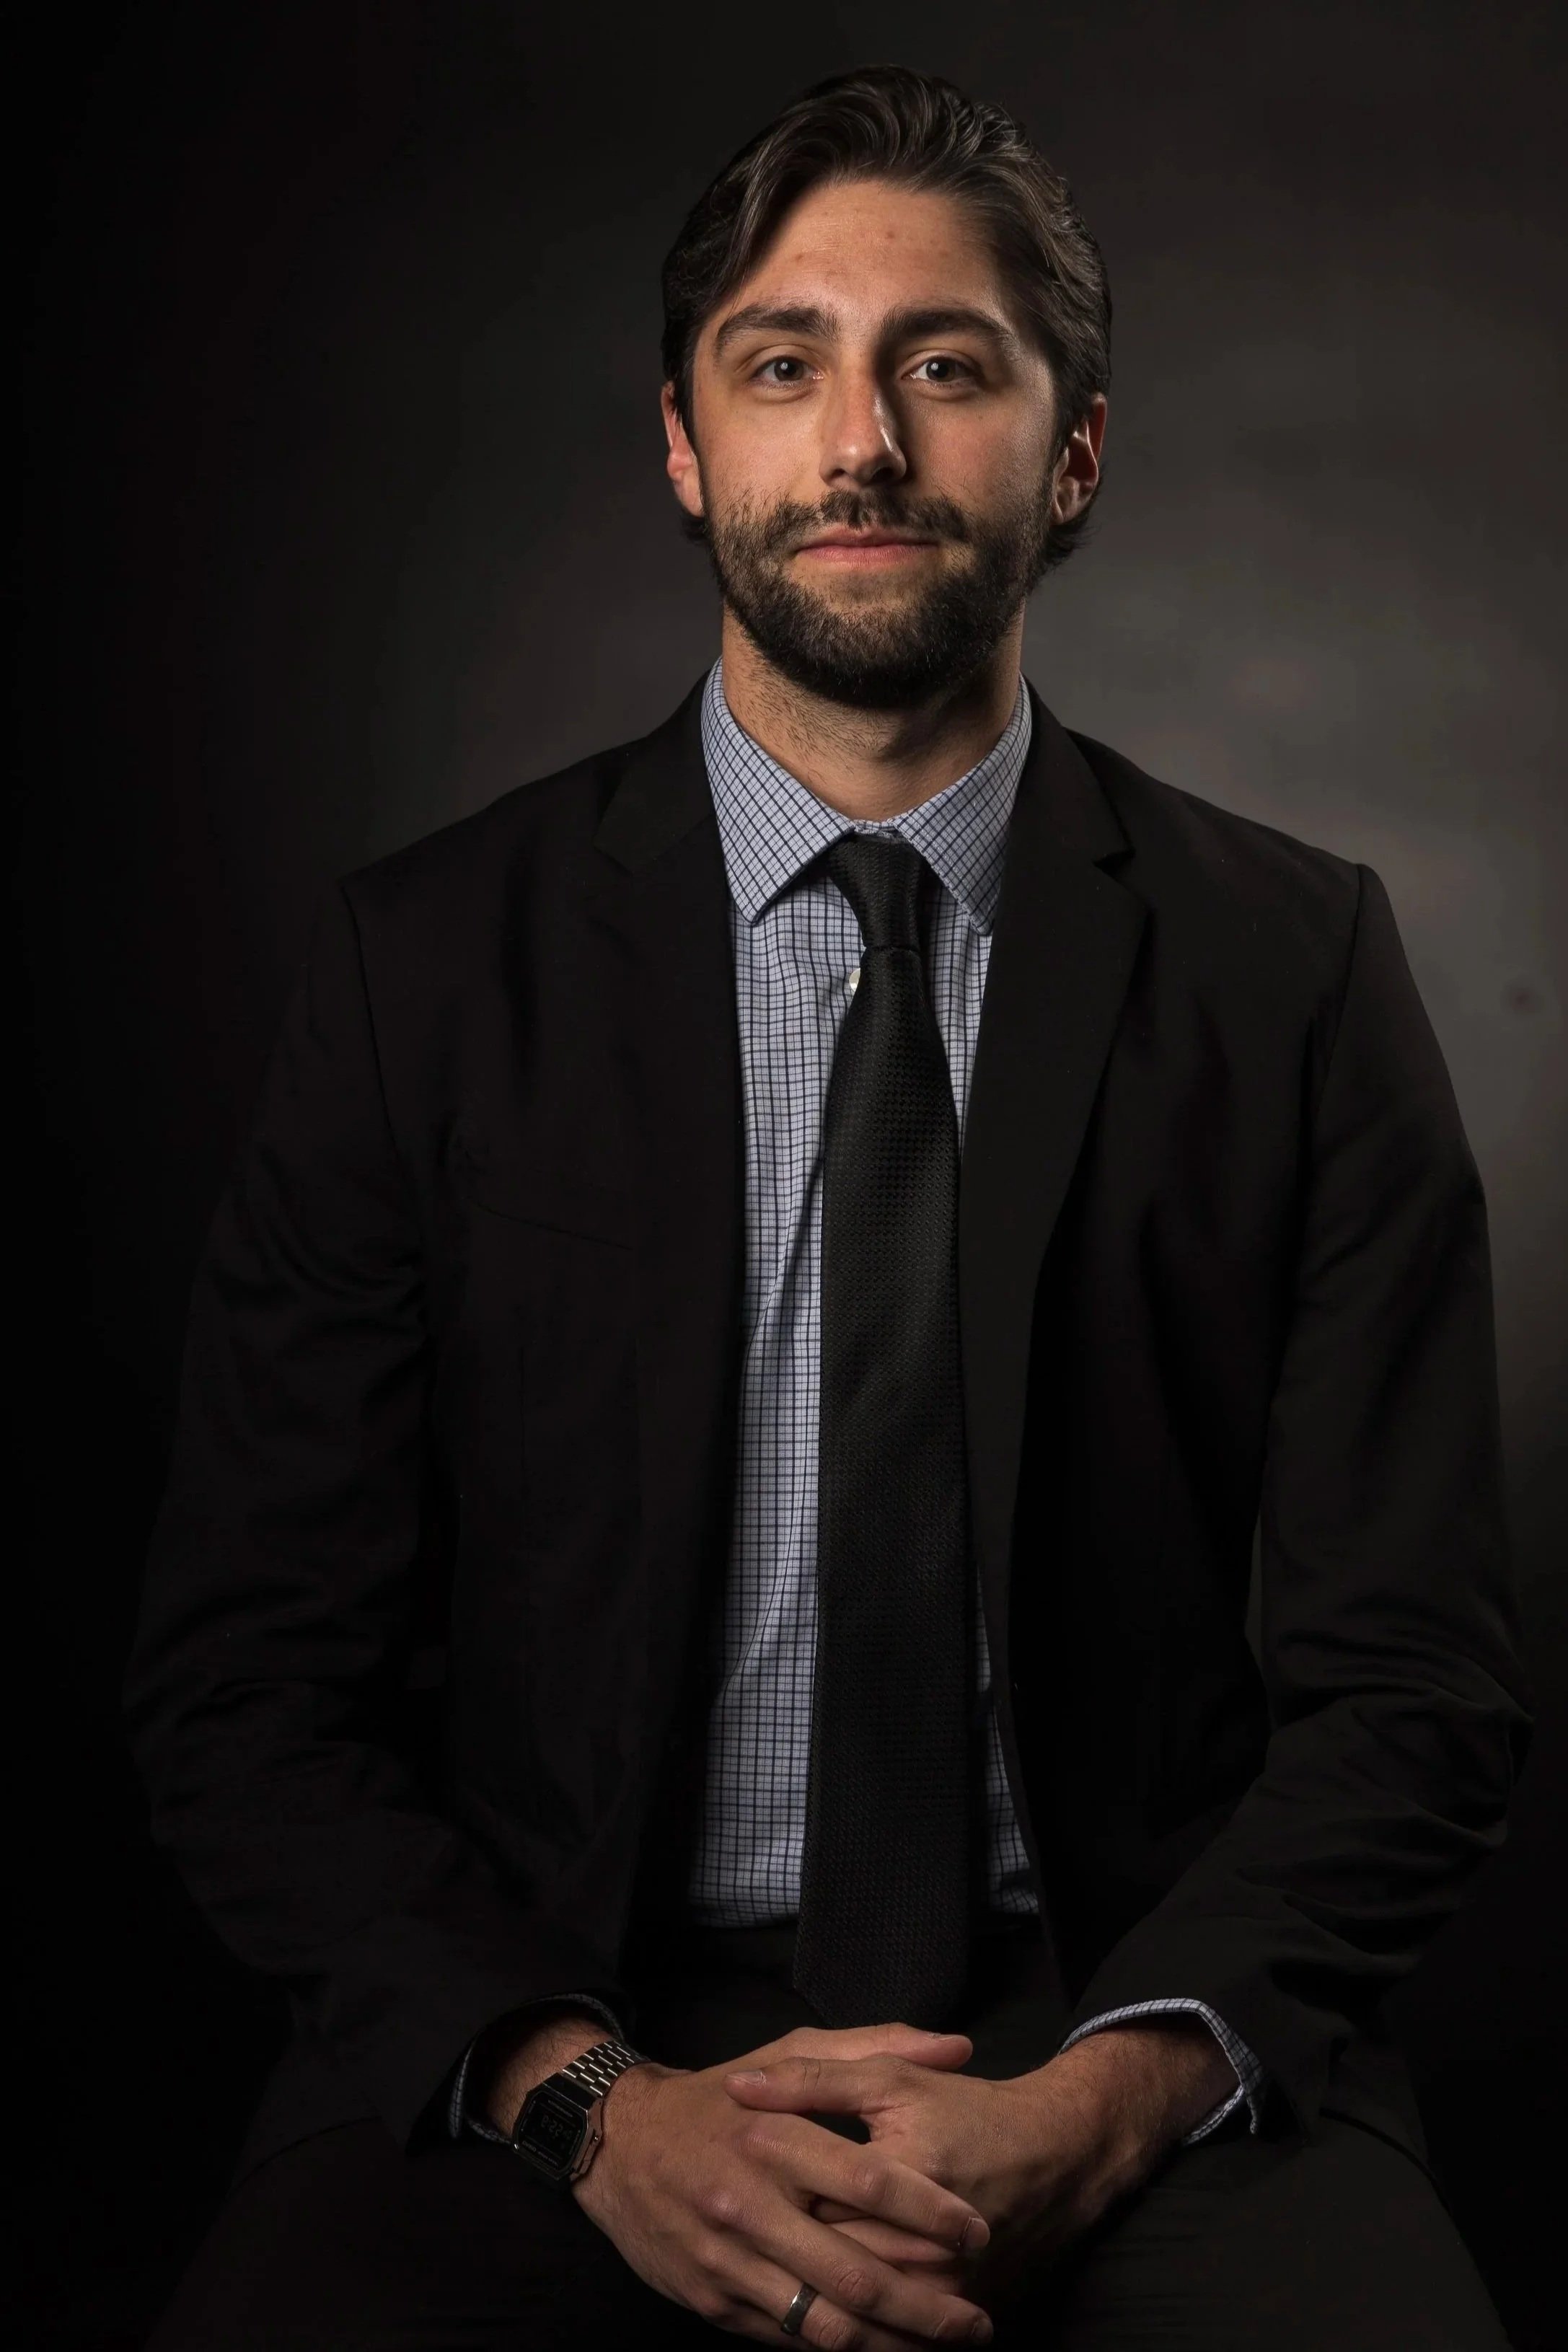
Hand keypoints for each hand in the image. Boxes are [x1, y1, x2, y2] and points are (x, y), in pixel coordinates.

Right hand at [572, 2021, 998, 2344]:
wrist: (617, 2145)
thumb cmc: (718, 2098)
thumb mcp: (786, 2054)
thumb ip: (873, 2048)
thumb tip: (959, 2046)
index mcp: (774, 2139)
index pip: (870, 2182)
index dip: (931, 2213)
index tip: (978, 2232)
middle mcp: (750, 2206)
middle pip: (854, 2273)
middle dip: (926, 2308)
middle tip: (977, 2322)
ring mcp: (729, 2263)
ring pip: (824, 2325)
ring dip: (892, 2346)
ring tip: (942, 2348)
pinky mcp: (714, 2302)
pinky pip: (788, 2340)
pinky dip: (840, 2351)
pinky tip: (881, 2351)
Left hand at [724, 2017, 1235, 2308]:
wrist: (1059, 2156)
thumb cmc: (966, 2110)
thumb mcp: (890, 2079)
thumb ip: (813, 2078)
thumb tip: (738, 2089)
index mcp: (900, 2174)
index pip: (807, 2201)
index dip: (760, 2197)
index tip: (722, 2184)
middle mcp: (924, 2243)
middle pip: (827, 2265)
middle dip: (774, 2256)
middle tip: (732, 2242)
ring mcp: (944, 2287)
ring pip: (855, 2313)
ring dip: (805, 2302)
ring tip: (761, 2277)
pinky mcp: (959, 2311)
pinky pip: (891, 2336)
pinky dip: (853, 2331)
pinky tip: (818, 2315)